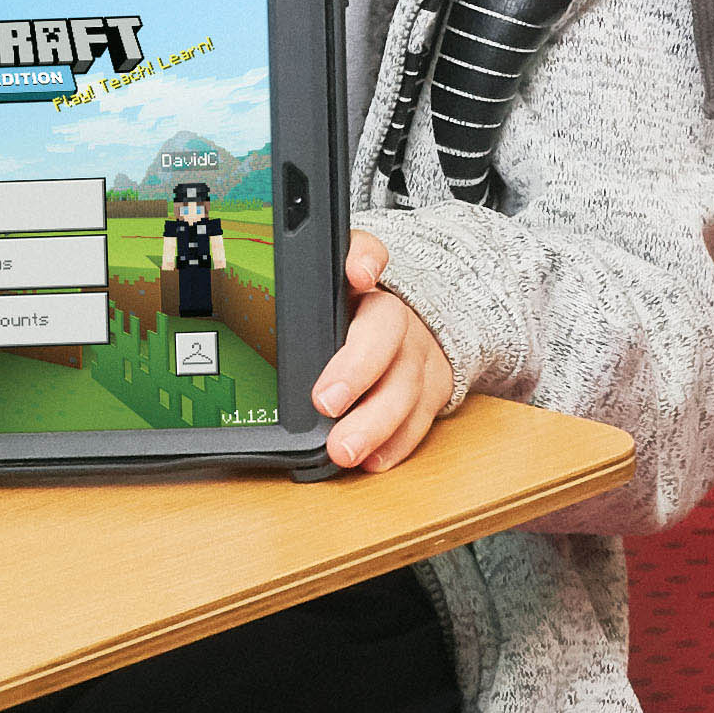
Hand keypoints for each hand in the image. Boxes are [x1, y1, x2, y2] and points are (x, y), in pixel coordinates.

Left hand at [309, 221, 463, 472]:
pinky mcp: (434, 389)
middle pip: (386, 331)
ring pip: (405, 384)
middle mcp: (395, 315)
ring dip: (375, 421)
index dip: (365, 259)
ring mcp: (418, 354)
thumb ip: (305, 287)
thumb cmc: (352, 321)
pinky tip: (373, 459)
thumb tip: (279, 290)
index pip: (366, 253)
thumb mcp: (327, 297)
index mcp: (362, 285)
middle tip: (325, 402)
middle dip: (358, 368)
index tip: (358, 275)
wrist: (415, 330)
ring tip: (343, 450)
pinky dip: (397, 443)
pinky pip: (421, 418)